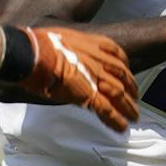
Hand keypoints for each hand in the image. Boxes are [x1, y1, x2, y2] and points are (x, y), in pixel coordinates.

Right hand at [13, 25, 138, 131]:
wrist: (31, 53)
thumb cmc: (37, 45)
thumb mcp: (61, 39)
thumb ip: (71, 49)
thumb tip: (65, 57)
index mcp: (93, 44)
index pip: (118, 56)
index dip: (124, 68)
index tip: (127, 74)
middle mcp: (99, 60)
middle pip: (123, 76)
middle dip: (131, 89)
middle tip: (134, 98)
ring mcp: (95, 77)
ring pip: (119, 94)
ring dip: (128, 107)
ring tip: (133, 116)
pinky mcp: (88, 94)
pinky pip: (107, 109)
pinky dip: (116, 119)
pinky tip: (121, 127)